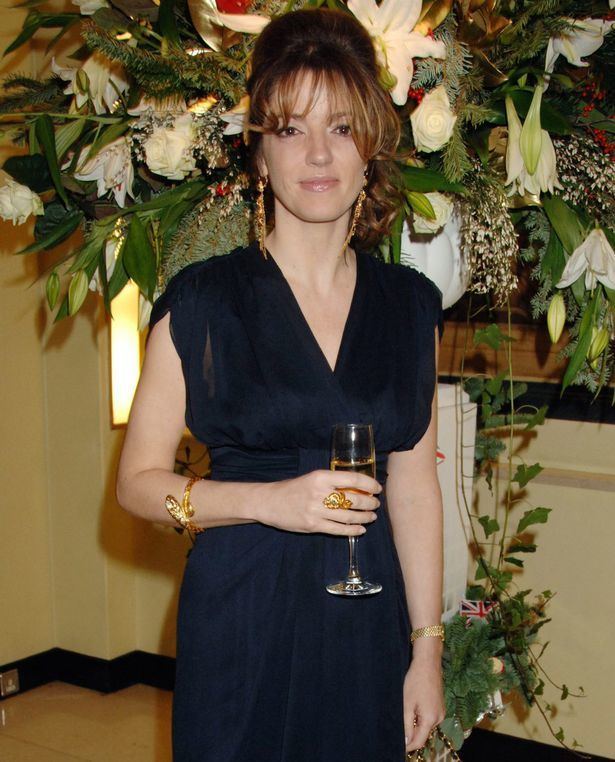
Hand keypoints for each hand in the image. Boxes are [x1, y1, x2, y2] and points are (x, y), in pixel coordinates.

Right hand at [255, 469, 380, 535]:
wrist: (269, 502)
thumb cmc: (292, 489)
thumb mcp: (312, 478)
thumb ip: (331, 482)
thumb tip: (356, 487)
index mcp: (321, 477)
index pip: (352, 479)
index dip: (369, 484)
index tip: (377, 488)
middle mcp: (320, 493)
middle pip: (354, 499)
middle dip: (369, 503)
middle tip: (376, 504)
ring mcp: (316, 511)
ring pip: (348, 516)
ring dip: (364, 517)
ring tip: (371, 517)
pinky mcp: (313, 525)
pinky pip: (338, 529)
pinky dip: (352, 530)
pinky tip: (360, 529)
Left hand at [403, 653, 445, 753]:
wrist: (427, 663)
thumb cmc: (415, 681)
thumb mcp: (407, 704)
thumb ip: (407, 725)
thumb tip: (406, 742)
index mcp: (430, 719)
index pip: (419, 741)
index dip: (408, 746)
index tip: (398, 746)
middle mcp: (439, 718)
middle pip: (423, 734)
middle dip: (411, 734)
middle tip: (398, 728)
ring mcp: (441, 712)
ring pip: (426, 725)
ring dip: (416, 724)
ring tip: (405, 713)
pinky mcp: (440, 706)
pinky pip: (429, 717)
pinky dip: (421, 717)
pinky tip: (413, 707)